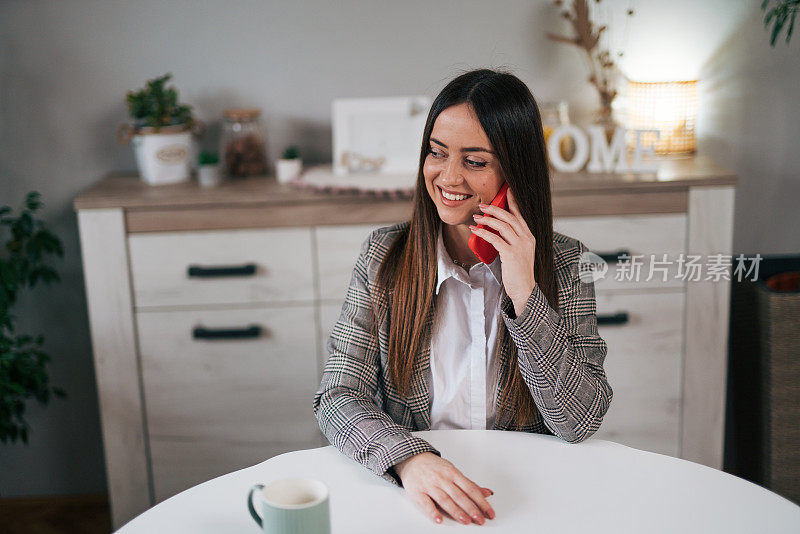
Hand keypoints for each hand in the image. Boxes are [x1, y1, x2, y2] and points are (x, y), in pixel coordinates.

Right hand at [393, 452, 494, 524]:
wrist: (412, 459)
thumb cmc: (434, 467)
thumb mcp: (453, 471)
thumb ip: (469, 484)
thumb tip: (487, 493)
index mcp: (453, 473)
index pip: (470, 489)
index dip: (481, 501)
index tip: (489, 512)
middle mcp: (442, 479)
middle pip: (459, 495)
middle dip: (471, 508)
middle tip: (480, 519)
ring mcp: (430, 486)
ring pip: (445, 500)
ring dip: (456, 511)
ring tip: (466, 521)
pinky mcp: (418, 492)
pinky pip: (426, 503)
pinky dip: (433, 512)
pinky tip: (439, 519)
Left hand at [469, 187, 536, 315]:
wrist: (525, 290)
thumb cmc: (519, 273)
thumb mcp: (520, 253)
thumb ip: (513, 241)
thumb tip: (496, 232)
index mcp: (529, 237)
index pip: (520, 215)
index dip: (513, 202)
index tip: (506, 191)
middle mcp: (527, 239)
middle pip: (510, 217)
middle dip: (495, 208)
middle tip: (482, 205)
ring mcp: (520, 246)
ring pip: (503, 225)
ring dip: (487, 219)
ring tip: (476, 216)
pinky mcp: (511, 254)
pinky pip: (495, 239)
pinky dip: (484, 233)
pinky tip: (475, 230)